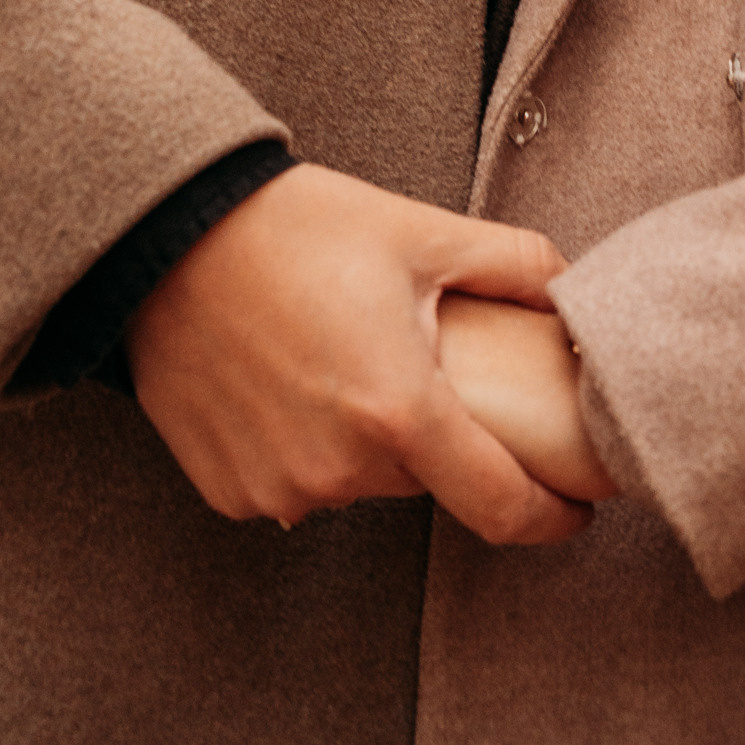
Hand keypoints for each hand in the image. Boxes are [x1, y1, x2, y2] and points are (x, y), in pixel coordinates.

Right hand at [127, 162, 590, 544]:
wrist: (166, 236)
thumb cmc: (296, 229)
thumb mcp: (421, 233)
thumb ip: (516, 265)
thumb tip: (577, 294)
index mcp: (399, 413)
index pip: (503, 507)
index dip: (551, 514)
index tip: (574, 506)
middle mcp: (339, 469)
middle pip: (425, 478)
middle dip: (438, 433)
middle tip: (420, 363)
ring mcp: (278, 488)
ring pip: (360, 481)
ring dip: (368, 439)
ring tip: (342, 357)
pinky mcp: (228, 491)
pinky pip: (297, 484)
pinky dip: (308, 447)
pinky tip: (288, 382)